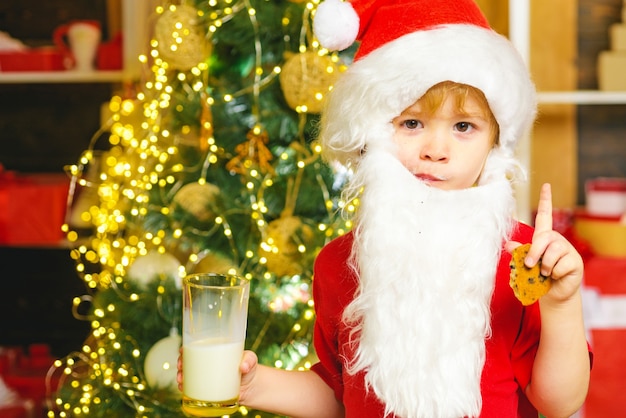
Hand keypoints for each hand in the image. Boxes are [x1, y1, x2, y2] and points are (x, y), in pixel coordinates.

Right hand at [176, 348, 258, 403]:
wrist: (251, 387)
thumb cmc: (249, 367)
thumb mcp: (251, 360)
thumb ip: (249, 360)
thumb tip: (243, 367)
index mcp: (214, 351)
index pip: (196, 346)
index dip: (186, 348)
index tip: (182, 351)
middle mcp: (207, 363)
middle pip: (188, 360)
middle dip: (180, 362)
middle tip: (181, 366)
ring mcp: (206, 376)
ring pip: (187, 374)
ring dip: (180, 375)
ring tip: (181, 379)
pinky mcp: (207, 389)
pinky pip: (192, 388)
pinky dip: (185, 388)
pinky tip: (183, 388)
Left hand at [506, 183, 583, 303]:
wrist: (553, 292)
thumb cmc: (538, 275)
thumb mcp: (526, 263)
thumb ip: (519, 252)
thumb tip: (507, 245)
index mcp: (544, 236)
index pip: (545, 215)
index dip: (545, 200)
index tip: (546, 185)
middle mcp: (556, 239)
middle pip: (542, 239)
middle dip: (533, 253)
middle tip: (529, 264)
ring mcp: (567, 249)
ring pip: (550, 254)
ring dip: (544, 267)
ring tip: (546, 272)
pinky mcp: (575, 261)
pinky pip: (557, 266)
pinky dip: (553, 274)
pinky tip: (557, 276)